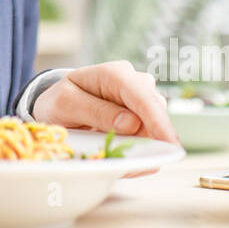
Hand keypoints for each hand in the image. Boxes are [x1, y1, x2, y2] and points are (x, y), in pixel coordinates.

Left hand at [32, 61, 179, 175]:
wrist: (59, 105)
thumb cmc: (60, 101)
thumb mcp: (66, 104)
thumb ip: (96, 111)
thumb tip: (132, 123)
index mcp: (115, 74)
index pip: (143, 97)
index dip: (158, 121)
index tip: (169, 145)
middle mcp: (134, 82)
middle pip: (155, 112)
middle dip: (145, 137)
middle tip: (116, 153)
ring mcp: (141, 99)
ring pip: (155, 126)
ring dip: (138, 144)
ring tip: (106, 147)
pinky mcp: (144, 116)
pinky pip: (150, 137)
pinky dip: (136, 149)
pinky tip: (116, 149)